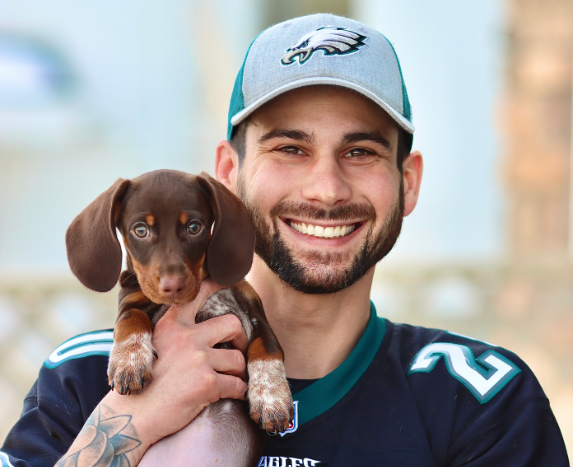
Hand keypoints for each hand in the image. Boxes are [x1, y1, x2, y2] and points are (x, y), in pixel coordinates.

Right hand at [58, 279, 248, 465]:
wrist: (133, 416)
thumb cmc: (145, 384)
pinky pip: (238, 385)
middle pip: (232, 324)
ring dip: (238, 373)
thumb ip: (177, 334)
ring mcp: (198, 359)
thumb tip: (204, 328)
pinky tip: (229, 396)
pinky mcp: (207, 383)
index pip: (197, 295)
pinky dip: (238, 393)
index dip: (215, 285)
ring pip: (238, 359)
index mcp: (172, 326)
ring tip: (228, 381)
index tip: (225, 281)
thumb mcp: (154, 346)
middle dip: (240, 339)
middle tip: (236, 351)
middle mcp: (187, 337)